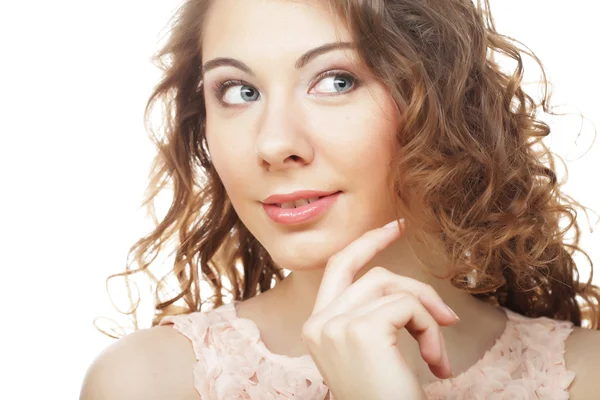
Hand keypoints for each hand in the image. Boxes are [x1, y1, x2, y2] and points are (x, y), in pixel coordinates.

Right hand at [300, 220, 458, 399]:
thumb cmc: (383, 398)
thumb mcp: (371, 355)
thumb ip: (373, 317)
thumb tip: (410, 294)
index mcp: (317, 327)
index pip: (337, 267)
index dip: (365, 243)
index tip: (394, 227)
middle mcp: (318, 322)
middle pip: (370, 273)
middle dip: (414, 286)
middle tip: (448, 313)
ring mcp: (335, 324)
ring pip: (393, 288)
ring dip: (427, 318)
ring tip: (438, 357)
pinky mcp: (361, 329)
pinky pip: (407, 306)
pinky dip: (430, 330)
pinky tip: (435, 365)